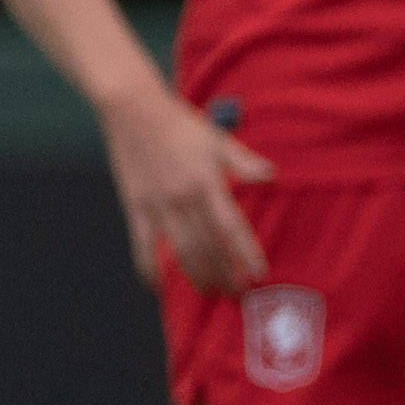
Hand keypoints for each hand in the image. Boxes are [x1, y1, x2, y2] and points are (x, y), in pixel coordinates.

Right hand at [101, 88, 272, 294]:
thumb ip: (243, 161)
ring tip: (210, 293)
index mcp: (206, 182)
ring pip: (180, 252)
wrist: (133, 110)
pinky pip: (142, 247)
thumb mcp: (216, 139)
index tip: (259, 275)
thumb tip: (271, 175)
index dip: (246, 253)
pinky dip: (150, 269)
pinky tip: (158, 287)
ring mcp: (158, 206)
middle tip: (238, 294)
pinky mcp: (135, 208)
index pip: (231, 227)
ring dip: (197, 277)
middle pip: (208, 248)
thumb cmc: (179, 123)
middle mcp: (183, 199)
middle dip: (225, 274)